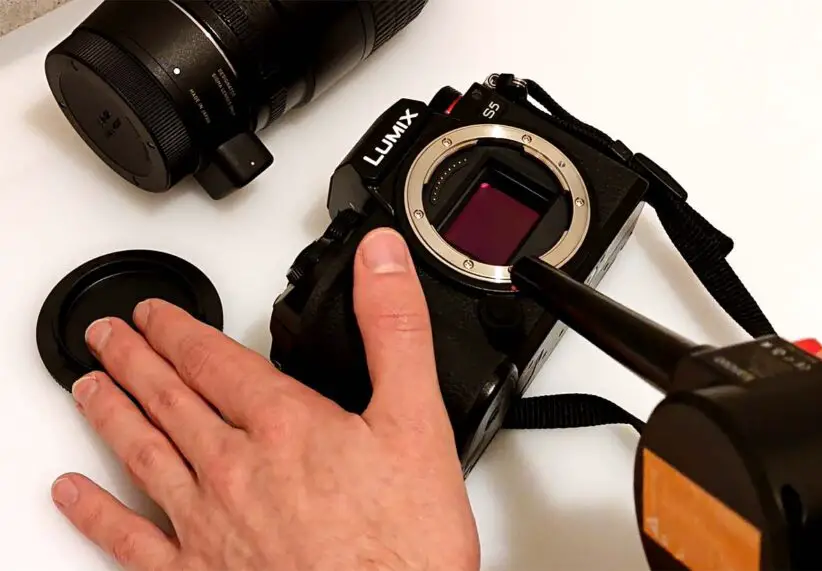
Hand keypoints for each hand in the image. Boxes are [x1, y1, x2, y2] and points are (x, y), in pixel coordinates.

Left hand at [50, 229, 479, 570]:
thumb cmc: (404, 543)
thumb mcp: (418, 421)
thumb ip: (396, 331)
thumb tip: (382, 260)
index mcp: (284, 425)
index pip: (213, 359)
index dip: (178, 329)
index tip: (156, 313)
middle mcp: (234, 468)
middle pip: (169, 398)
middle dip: (134, 360)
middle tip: (107, 336)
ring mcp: (209, 523)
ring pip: (144, 453)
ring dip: (112, 414)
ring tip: (88, 386)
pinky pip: (131, 539)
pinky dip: (96, 514)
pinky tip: (73, 495)